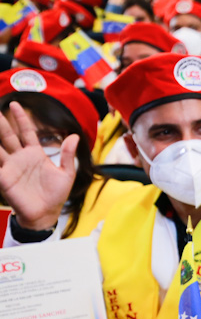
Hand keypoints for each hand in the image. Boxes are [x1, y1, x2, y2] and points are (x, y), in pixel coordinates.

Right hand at [0, 101, 76, 229]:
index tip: (15, 104)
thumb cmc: (56, 195)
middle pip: (8, 136)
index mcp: (35, 154)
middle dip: (1, 122)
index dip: (21, 118)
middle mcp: (20, 158)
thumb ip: (67, 155)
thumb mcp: (66, 173)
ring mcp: (10, 167)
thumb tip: (74, 136)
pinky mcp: (4, 178)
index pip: (26, 132)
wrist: (46, 214)